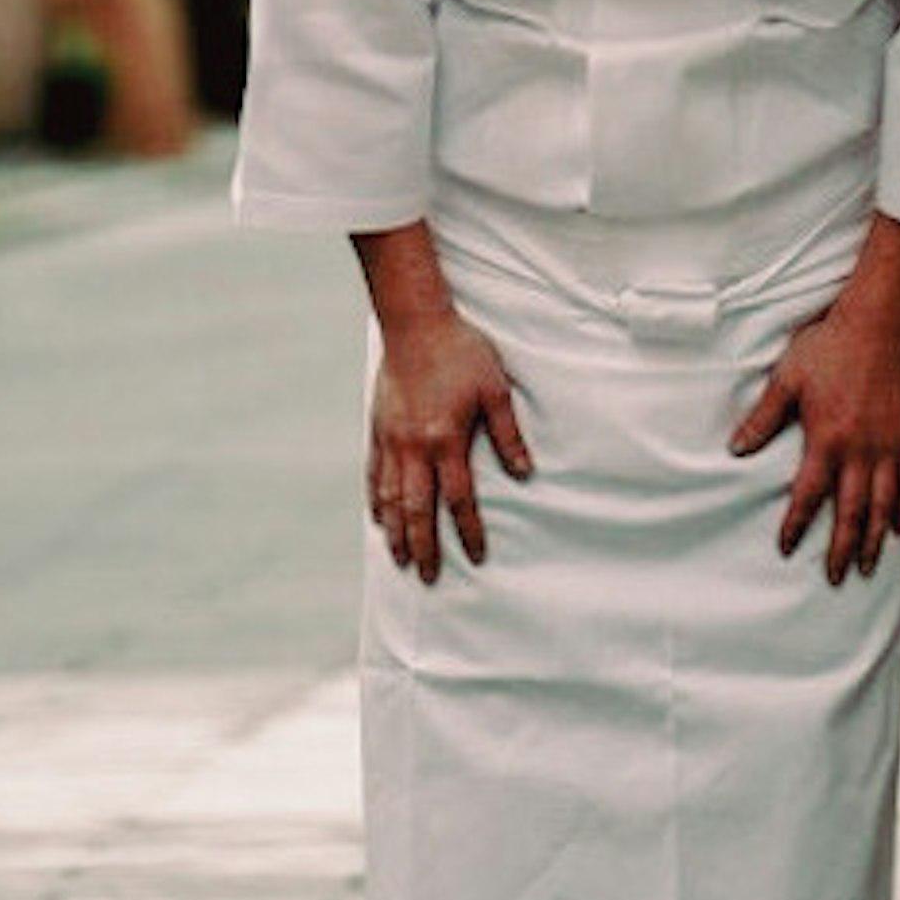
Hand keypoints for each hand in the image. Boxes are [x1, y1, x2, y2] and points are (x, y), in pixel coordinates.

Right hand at [367, 308, 533, 579]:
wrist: (414, 322)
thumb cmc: (461, 352)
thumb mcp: (496, 389)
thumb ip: (509, 434)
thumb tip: (525, 474)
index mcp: (446, 439)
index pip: (459, 498)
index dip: (469, 531)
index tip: (477, 557)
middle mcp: (414, 446)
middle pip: (418, 509)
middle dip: (425, 546)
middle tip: (429, 577)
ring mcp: (391, 439)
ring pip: (390, 497)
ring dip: (395, 532)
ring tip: (401, 559)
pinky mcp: (378, 428)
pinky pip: (374, 474)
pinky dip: (376, 501)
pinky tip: (378, 518)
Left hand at [731, 289, 899, 582]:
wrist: (875, 325)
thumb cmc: (828, 348)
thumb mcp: (785, 380)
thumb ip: (762, 419)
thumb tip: (736, 449)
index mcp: (826, 440)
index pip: (808, 495)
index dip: (796, 525)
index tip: (786, 548)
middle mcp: (859, 450)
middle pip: (850, 512)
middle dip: (840, 549)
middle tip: (834, 577)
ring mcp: (887, 446)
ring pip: (882, 505)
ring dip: (873, 539)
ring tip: (866, 565)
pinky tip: (899, 528)